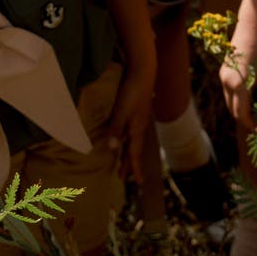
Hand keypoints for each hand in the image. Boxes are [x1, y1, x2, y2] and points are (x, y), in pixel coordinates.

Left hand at [101, 59, 155, 181]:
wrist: (143, 72)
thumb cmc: (132, 91)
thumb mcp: (121, 111)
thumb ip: (116, 129)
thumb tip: (113, 149)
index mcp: (137, 130)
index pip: (135, 154)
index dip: (134, 168)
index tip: (139, 183)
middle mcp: (140, 127)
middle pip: (134, 150)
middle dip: (129, 164)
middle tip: (123, 178)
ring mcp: (139, 120)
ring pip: (133, 142)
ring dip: (127, 153)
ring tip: (122, 162)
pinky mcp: (136, 112)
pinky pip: (131, 133)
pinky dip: (127, 141)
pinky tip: (123, 138)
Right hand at [216, 10, 256, 133]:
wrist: (251, 25)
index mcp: (238, 84)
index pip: (241, 113)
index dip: (250, 123)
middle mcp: (226, 82)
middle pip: (232, 109)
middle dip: (244, 117)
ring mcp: (223, 75)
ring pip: (229, 101)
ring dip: (239, 108)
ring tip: (255, 108)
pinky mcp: (223, 70)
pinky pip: (228, 91)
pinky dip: (236, 98)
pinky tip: (250, 94)